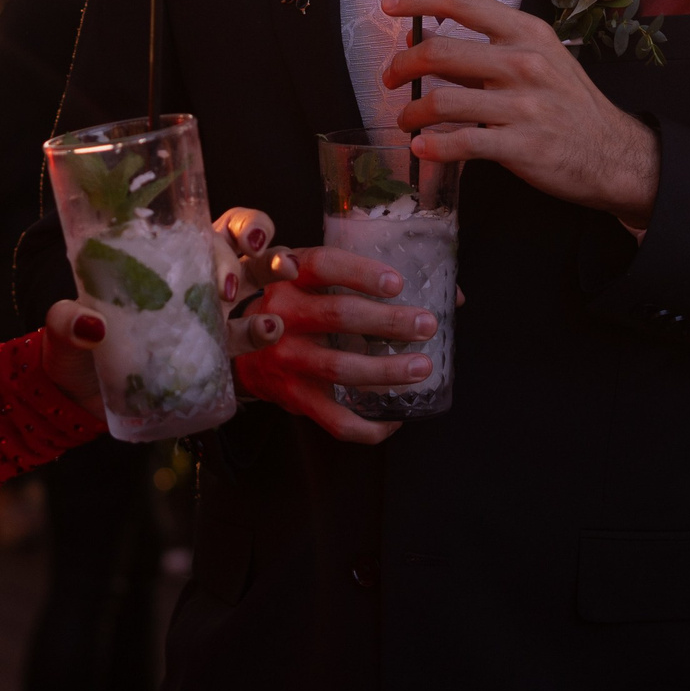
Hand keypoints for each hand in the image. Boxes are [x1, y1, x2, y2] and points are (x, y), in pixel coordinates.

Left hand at [41, 206, 289, 419]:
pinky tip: (268, 330)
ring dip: (274, 274)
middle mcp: (191, 278)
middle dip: (262, 244)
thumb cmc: (72, 350)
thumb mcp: (62, 328)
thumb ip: (70, 322)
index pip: (208, 227)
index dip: (239, 224)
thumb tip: (92, 326)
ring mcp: (206, 315)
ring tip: (286, 278)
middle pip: (240, 247)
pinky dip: (262, 330)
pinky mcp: (211, 353)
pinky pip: (245, 336)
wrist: (78, 399)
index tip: (247, 237)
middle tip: (260, 255)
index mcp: (161, 258)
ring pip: (253, 283)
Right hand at [230, 241, 436, 444]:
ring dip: (385, 370)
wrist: (237, 350)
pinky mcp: (292, 396)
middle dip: (388, 321)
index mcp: (290, 277)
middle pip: (338, 315)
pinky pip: (334, 418)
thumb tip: (452, 294)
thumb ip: (365, 278)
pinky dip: (368, 425)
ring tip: (421, 367)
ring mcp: (285, 358)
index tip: (397, 283)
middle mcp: (282, 314)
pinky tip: (395, 418)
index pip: (323, 265)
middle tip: (426, 324)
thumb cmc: (293, 306)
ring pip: (339, 367)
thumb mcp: (311, 279)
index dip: (360, 273)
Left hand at [379, 0, 661, 227]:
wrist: (614, 154)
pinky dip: (433, 148)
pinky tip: (422, 150)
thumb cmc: (569, 102)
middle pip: (439, 52)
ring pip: (442, 102)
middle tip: (390, 78)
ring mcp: (523, 106)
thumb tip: (426, 38)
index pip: (463, 1)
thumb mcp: (542, 57)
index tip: (389, 3)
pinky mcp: (521, 146)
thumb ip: (490, 46)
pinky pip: (461, 144)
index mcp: (527, 32)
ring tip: (405, 120)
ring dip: (411, 112)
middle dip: (402, 65)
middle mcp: (523, 63)